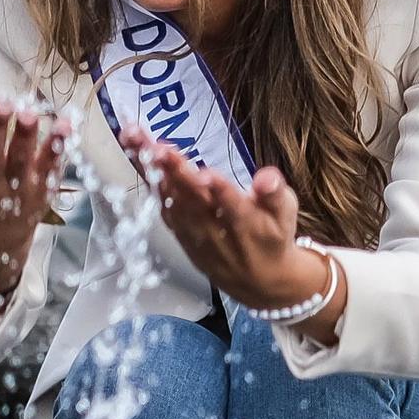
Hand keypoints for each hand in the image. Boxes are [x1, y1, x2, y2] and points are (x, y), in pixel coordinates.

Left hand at [118, 123, 335, 320]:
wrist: (258, 280)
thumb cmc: (273, 236)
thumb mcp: (285, 214)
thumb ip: (275, 193)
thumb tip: (266, 177)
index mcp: (245, 222)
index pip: (231, 205)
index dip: (220, 191)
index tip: (206, 175)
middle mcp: (214, 229)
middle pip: (191, 198)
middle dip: (174, 171)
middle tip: (156, 147)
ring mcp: (192, 232)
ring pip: (169, 198)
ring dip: (150, 168)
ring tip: (133, 137)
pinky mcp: (179, 232)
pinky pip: (160, 203)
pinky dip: (147, 178)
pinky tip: (135, 154)